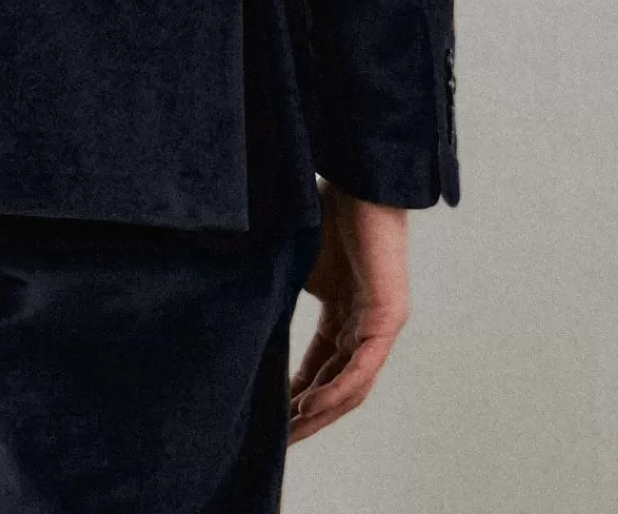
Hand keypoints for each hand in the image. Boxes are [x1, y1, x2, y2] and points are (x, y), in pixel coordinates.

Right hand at [288, 181, 409, 443]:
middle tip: (276, 440)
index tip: (268, 417)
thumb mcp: (292, 260)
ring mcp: (379, 324)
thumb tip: (229, 299)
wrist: (357, 177)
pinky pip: (361, 368)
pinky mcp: (388, 317)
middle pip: (335, 385)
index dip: (294, 395)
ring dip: (319, 413)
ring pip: (350, 386)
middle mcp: (364, 325)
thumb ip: (275, 288)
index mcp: (344, 312)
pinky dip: (334, 391)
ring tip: (288, 433)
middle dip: (305, 415)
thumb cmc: (326, 207)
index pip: (319, 367)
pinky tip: (309, 407)